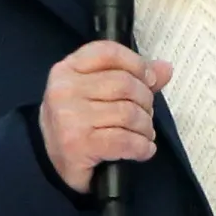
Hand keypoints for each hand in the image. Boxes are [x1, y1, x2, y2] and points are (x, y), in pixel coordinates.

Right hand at [38, 41, 171, 193]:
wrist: (51, 163)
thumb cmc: (76, 123)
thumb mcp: (96, 93)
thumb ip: (131, 77)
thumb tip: (165, 69)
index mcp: (67, 69)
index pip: (108, 52)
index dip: (136, 63)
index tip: (149, 80)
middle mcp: (64, 90)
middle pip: (124, 84)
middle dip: (145, 101)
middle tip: (145, 115)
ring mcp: (70, 117)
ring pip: (128, 113)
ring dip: (145, 127)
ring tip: (143, 134)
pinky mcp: (79, 144)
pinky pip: (125, 141)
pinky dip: (142, 147)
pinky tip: (143, 150)